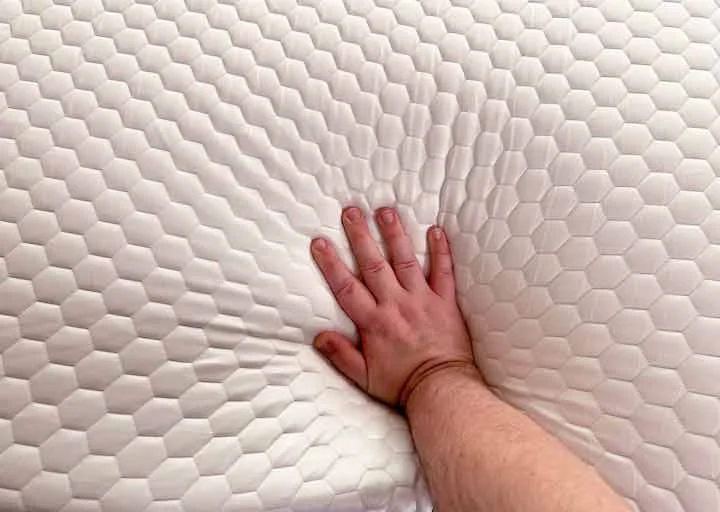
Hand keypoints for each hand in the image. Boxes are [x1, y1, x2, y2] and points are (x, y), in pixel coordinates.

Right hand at [310, 206, 478, 407]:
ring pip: (405, 261)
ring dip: (395, 235)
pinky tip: (436, 231)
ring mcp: (422, 300)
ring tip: (386, 211)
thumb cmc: (401, 385)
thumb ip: (340, 354)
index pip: (346, 286)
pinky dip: (440, 251)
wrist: (441, 389)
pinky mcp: (445, 302)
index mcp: (373, 322)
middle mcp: (395, 305)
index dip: (331, 263)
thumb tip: (317, 336)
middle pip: (373, 265)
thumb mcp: (363, 377)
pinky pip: (443, 272)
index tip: (320, 242)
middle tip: (351, 211)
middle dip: (360, 236)